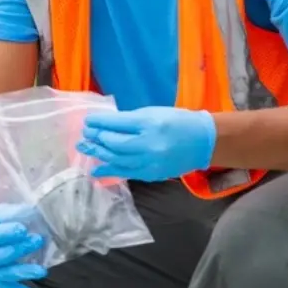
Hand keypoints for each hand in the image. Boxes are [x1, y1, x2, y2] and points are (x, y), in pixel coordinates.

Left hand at [76, 107, 216, 180]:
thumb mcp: (153, 113)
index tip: (87, 122)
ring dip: (99, 154)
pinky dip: (109, 171)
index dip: (99, 123)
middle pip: (114, 144)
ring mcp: (150, 162)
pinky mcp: (151, 174)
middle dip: (97, 139)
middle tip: (84, 136)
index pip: (117, 123)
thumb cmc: (178, 122)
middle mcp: (148, 144)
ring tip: (85, 149)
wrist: (203, 142)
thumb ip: (130, 120)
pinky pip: (126, 173)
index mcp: (149, 123)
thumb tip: (106, 125)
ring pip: (117, 160)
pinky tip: (96, 169)